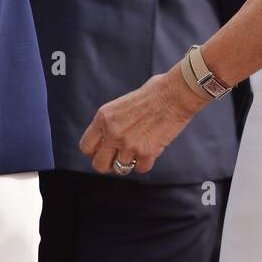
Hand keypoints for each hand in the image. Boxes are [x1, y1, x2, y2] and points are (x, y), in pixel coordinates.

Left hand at [79, 66, 210, 174]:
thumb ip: (113, 122)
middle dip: (108, 165)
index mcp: (104, 117)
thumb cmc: (154, 93)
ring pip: (122, 169)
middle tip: (119, 159)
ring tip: (141, 148)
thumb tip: (108, 140)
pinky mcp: (146, 152)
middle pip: (99, 165)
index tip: (105, 150)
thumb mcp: (122, 104)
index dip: (95, 151)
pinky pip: (141, 168)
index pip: (86, 146)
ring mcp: (129, 144)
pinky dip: (146, 162)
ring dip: (131, 162)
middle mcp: (113, 133)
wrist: (176, 93)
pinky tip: (152, 148)